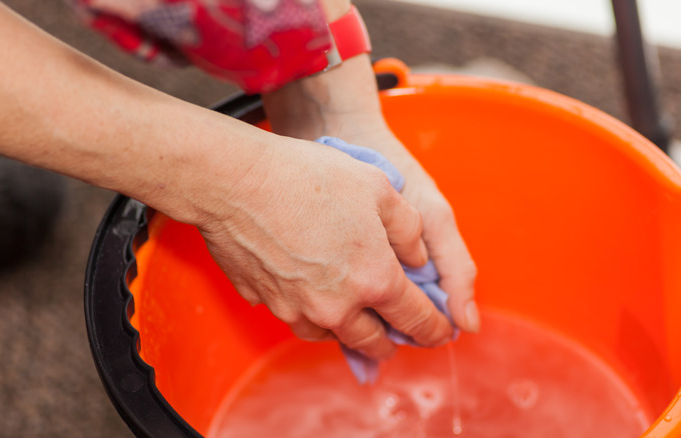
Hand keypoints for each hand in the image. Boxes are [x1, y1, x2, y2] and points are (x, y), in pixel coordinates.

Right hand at [262, 55, 479, 334]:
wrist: (236, 181)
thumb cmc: (309, 177)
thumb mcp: (380, 189)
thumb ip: (410, 231)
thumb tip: (418, 260)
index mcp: (375, 279)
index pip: (416, 320)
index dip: (436, 329)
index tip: (443, 332)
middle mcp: (338, 305)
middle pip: (374, 342)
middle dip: (393, 341)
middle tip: (399, 333)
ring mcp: (298, 309)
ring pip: (334, 336)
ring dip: (351, 331)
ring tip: (357, 318)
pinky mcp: (267, 303)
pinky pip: (298, 320)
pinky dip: (315, 318)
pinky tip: (316, 299)